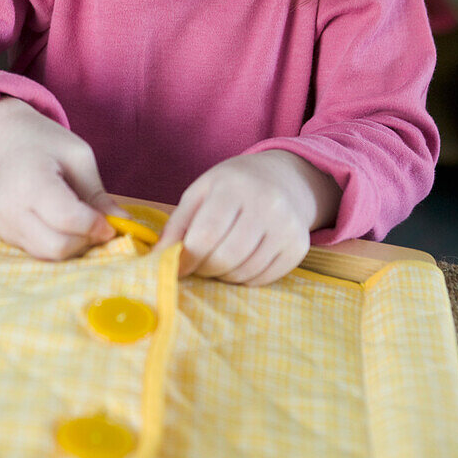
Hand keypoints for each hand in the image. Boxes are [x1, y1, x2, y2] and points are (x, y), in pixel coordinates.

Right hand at [0, 98, 124, 260]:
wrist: (7, 142)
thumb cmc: (46, 144)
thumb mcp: (79, 157)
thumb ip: (98, 194)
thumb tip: (124, 223)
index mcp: (30, 181)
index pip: (67, 218)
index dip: (95, 226)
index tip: (111, 223)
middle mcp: (10, 208)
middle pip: (57, 246)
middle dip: (86, 241)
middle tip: (98, 226)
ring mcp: (3, 225)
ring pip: (49, 255)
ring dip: (74, 246)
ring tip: (80, 223)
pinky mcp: (4, 235)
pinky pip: (39, 252)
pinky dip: (58, 244)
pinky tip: (62, 224)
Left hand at [155, 151, 340, 285]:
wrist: (282, 179)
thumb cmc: (232, 187)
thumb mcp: (200, 193)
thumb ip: (177, 224)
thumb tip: (158, 258)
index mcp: (234, 187)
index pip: (207, 234)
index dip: (188, 257)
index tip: (178, 266)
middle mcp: (266, 204)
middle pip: (226, 257)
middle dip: (205, 269)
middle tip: (199, 264)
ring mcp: (287, 226)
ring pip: (244, 272)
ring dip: (224, 275)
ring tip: (219, 261)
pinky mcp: (299, 246)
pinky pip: (264, 278)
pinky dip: (245, 278)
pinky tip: (241, 262)